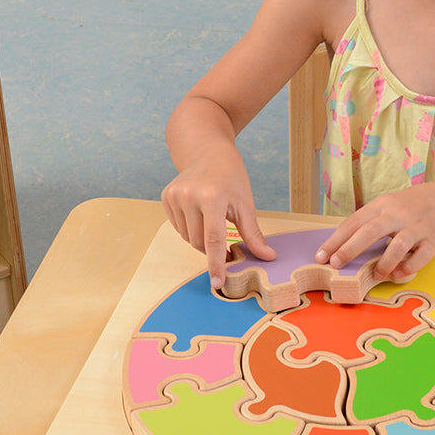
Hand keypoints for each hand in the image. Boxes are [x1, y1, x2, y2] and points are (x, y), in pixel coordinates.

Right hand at [161, 146, 274, 288]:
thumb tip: (268, 257)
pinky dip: (190, 228)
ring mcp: (174, 196)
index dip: (216, 264)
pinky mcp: (166, 197)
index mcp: (212, 197)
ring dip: (201, 238)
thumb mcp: (245, 203)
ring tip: (212, 219)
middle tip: (227, 243)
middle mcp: (189, 196)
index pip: (213, 239)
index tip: (217, 283)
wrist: (207, 151)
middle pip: (200, 242)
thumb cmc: (231, 176)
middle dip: (213, 248)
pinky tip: (199, 213)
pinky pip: (178, 228)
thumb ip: (253, 233)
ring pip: (188, 237)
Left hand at [315, 184, 434, 282]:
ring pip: (396, 246)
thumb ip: (370, 221)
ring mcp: (417, 227)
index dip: (336, 239)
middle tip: (335, 265)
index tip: (321, 255)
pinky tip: (398, 274)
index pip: (354, 222)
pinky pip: (420, 257)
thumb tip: (343, 244)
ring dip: (383, 263)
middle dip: (349, 249)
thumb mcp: (389, 205)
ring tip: (375, 275)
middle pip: (370, 231)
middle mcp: (398, 214)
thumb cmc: (413, 205)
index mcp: (383, 205)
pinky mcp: (434, 240)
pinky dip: (408, 268)